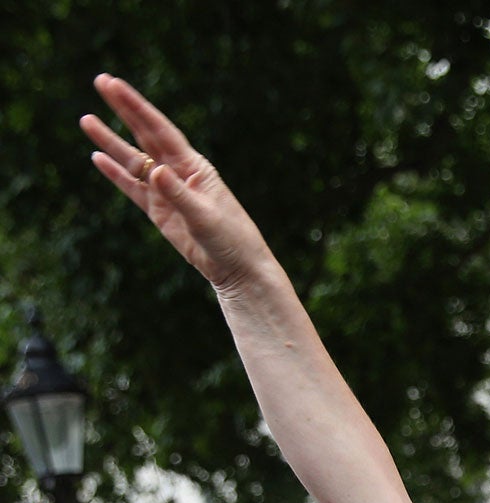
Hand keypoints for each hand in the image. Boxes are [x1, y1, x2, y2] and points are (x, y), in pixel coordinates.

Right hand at [83, 75, 277, 296]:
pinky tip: (98, 158)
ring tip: (86, 120)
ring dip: (110, 141)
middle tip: (100, 82)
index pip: (161, 130)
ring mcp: (167, 191)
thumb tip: (154, 170)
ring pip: (133, 160)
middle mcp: (179, 173)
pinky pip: (133, 188)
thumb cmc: (231, 239)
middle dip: (123, 110)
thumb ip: (178, 194)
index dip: (137, 107)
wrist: (237, 269)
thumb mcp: (205, 216)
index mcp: (195, 167)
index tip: (115, 85)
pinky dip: (116, 174)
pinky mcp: (159, 211)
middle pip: (145, 136)